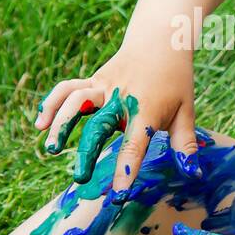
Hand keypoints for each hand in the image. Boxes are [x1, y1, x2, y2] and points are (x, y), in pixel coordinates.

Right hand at [33, 35, 201, 190]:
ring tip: (50, 148)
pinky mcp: (93, 80)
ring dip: (61, 124)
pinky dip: (52, 103)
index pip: (135, 145)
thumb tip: (194, 175)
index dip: (126, 169)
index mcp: (147, 110)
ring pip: (76, 101)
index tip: (118, 194)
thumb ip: (185, 145)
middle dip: (87, 152)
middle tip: (80, 178)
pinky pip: (68, 88)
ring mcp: (104, 87)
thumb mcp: (186, 111)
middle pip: (99, 126)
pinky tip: (40, 122)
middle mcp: (122, 98)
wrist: (161, 40)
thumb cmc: (175, 81)